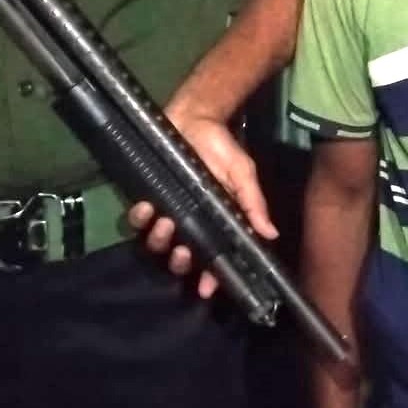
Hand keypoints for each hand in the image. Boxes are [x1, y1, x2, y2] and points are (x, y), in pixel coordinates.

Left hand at [127, 103, 276, 298]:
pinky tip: (147, 208)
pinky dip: (140, 219)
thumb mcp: (242, 174)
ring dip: (159, 241)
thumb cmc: (221, 148)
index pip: (212, 258)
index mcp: (214, 223)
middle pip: (180, 260)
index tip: (207, 289)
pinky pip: (137, 220)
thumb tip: (270, 233)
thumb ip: (252, 203)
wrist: (195, 118)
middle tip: (183, 252)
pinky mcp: (148, 197)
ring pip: (157, 244)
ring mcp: (167, 212)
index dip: (210, 277)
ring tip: (166, 223)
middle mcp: (189, 223)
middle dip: (180, 263)